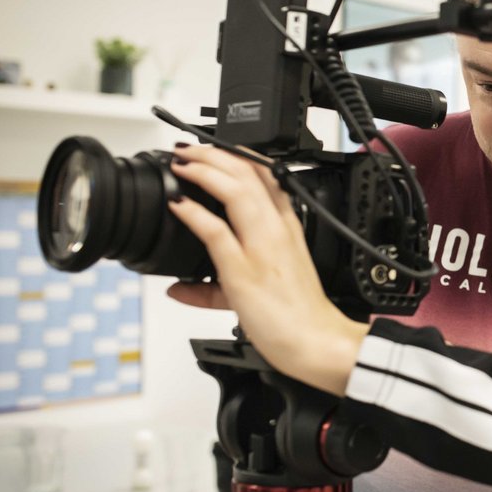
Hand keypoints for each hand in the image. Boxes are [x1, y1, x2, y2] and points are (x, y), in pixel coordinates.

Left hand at [165, 144, 367, 396]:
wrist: (315, 341)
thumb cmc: (297, 315)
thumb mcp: (256, 291)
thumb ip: (213, 287)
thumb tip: (179, 288)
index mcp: (287, 228)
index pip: (268, 176)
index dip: (238, 156)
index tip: (213, 150)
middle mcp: (277, 230)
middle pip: (249, 173)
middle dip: (214, 153)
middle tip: (188, 150)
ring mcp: (262, 247)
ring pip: (236, 190)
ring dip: (204, 171)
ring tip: (181, 164)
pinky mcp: (244, 269)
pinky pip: (216, 231)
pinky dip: (193, 213)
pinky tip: (177, 204)